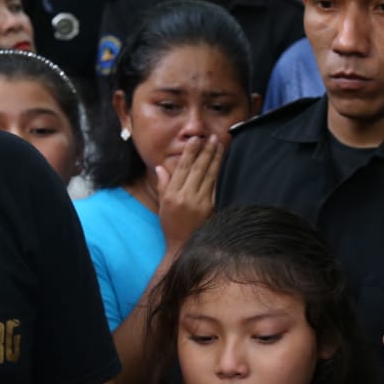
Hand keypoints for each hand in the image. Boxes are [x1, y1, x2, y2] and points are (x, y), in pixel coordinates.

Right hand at [156, 135, 221, 249]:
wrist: (184, 246)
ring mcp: (200, 203)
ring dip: (215, 159)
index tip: (195, 140)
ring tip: (219, 145)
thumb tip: (161, 167)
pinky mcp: (210, 208)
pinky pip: (215, 187)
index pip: (182, 168)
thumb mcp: (163, 206)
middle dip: (205, 151)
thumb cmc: (172, 225)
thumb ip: (163, 185)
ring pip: (209, 175)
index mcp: (172, 195)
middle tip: (212, 137)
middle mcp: (186, 197)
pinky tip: (222, 163)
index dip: (190, 153)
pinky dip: (218, 173)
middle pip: (197, 169)